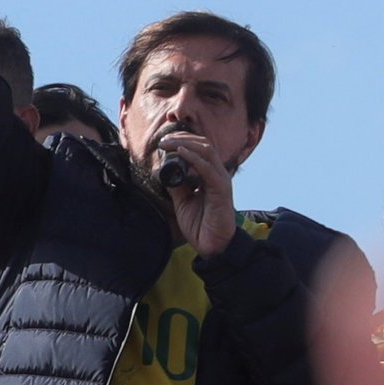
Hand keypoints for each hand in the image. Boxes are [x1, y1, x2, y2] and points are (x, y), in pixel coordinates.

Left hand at [149, 131, 237, 260]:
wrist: (212, 246)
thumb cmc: (201, 225)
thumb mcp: (182, 201)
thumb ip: (176, 185)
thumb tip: (162, 170)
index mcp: (209, 175)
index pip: (200, 149)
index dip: (183, 141)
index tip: (163, 142)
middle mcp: (217, 175)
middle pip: (204, 145)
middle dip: (183, 138)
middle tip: (164, 140)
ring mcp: (220, 181)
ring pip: (207, 151)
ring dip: (186, 144)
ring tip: (168, 143)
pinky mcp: (221, 191)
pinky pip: (208, 169)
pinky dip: (194, 158)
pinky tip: (181, 153)